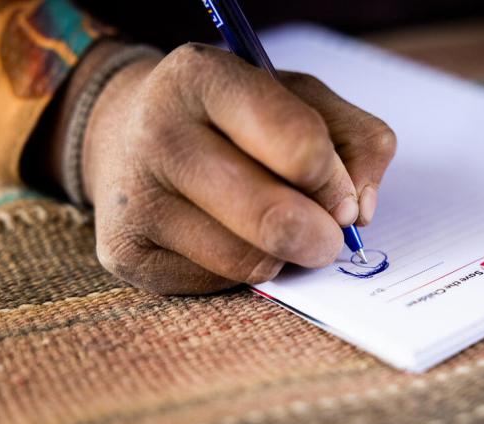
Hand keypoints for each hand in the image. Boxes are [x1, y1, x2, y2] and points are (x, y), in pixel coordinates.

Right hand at [80, 43, 395, 293]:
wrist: (127, 135)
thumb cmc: (232, 119)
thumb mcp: (300, 100)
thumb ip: (354, 140)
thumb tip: (358, 211)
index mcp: (206, 77)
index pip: (302, 146)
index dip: (336, 183)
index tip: (341, 197)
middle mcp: (159, 132)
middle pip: (275, 219)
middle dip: (320, 238)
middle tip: (324, 236)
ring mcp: (136, 196)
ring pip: (249, 262)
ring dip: (281, 257)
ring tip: (270, 229)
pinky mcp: (124, 252)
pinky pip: (218, 286)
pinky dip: (240, 270)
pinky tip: (224, 238)